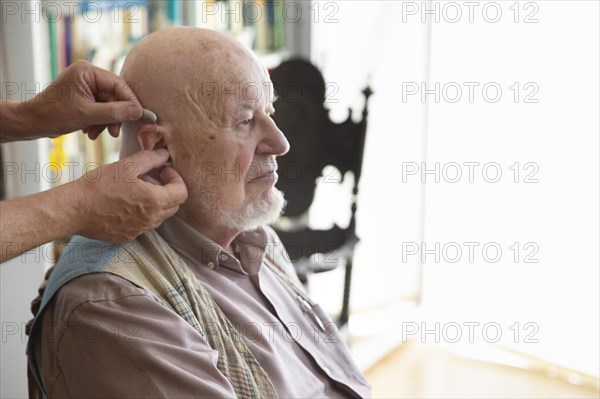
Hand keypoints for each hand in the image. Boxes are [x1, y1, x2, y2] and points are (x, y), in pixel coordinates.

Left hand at [19, 60, 142, 139]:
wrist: (32, 123)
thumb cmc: (54, 115)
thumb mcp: (87, 115)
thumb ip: (115, 112)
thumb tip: (138, 111)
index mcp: (87, 71)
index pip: (118, 85)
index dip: (130, 101)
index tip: (139, 116)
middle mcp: (87, 75)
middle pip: (114, 96)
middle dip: (114, 116)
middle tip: (113, 132)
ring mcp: (86, 85)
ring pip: (109, 104)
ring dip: (106, 121)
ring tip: (96, 133)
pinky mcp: (84, 96)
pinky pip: (101, 108)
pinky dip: (99, 121)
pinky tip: (90, 131)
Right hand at [73, 149, 187, 242]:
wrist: (73, 210)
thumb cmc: (98, 186)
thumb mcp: (126, 166)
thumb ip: (150, 159)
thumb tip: (164, 154)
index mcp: (154, 201)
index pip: (182, 192)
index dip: (175, 179)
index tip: (162, 170)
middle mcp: (150, 219)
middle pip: (174, 206)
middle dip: (167, 190)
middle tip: (150, 178)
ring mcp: (139, 231)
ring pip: (159, 217)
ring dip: (155, 203)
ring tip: (136, 190)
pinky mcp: (128, 237)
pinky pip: (144, 226)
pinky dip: (142, 214)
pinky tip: (125, 203)